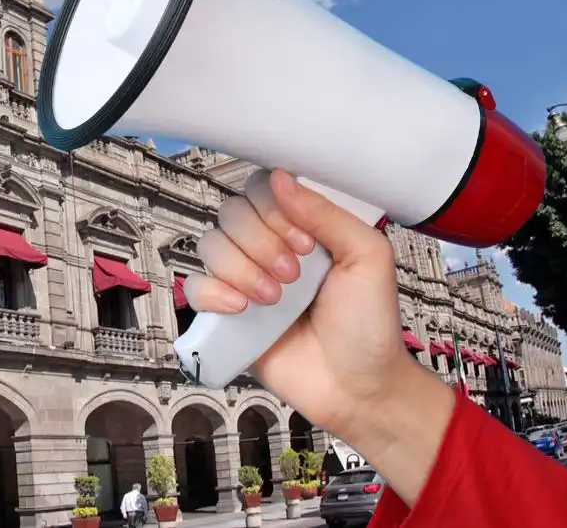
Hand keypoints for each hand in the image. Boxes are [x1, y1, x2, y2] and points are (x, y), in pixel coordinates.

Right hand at [186, 169, 454, 502]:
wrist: (358, 388)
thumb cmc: (369, 326)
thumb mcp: (367, 257)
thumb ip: (327, 213)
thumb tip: (282, 179)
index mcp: (305, 227)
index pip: (265, 190)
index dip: (276, 209)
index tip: (304, 241)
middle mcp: (271, 247)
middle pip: (233, 213)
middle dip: (261, 243)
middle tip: (293, 275)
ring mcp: (247, 279)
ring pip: (212, 246)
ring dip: (242, 269)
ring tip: (274, 299)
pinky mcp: (228, 314)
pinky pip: (196, 287)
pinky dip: (214, 294)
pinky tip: (243, 309)